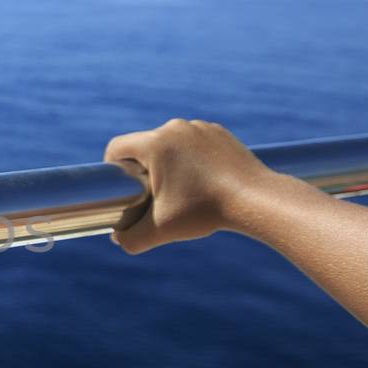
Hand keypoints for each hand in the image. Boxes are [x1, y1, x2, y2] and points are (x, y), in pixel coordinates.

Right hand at [103, 119, 286, 253]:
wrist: (255, 199)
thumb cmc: (205, 211)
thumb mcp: (161, 230)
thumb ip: (131, 239)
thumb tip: (117, 239)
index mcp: (155, 144)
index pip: (116, 148)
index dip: (112, 167)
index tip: (121, 187)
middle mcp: (174, 128)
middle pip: (144, 145)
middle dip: (142, 168)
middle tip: (151, 195)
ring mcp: (199, 127)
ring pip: (169, 143)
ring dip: (167, 161)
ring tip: (179, 189)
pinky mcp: (218, 132)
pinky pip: (193, 142)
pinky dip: (191, 157)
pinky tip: (201, 179)